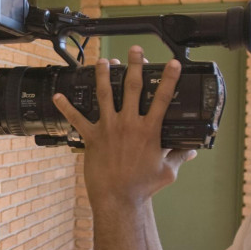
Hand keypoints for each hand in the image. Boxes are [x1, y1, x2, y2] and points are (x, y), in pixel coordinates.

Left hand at [53, 45, 196, 210]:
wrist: (118, 199)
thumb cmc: (143, 187)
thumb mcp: (168, 171)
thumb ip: (179, 157)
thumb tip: (192, 152)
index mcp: (149, 130)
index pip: (162, 98)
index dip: (169, 78)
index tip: (173, 62)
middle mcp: (129, 124)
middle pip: (132, 87)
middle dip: (134, 65)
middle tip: (135, 50)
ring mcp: (109, 128)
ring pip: (104, 94)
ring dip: (103, 75)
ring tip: (104, 61)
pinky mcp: (92, 138)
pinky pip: (77, 119)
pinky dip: (66, 107)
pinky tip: (58, 96)